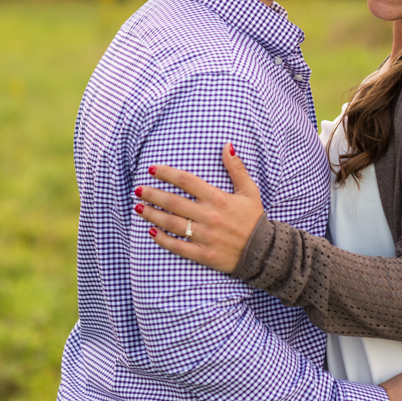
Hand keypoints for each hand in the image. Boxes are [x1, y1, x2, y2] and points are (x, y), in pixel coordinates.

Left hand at [134, 145, 263, 272]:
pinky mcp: (203, 254)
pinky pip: (178, 246)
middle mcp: (209, 216)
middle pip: (173, 202)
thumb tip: (227, 145)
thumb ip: (236, 168)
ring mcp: (205, 236)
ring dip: (152, 215)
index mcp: (218, 199)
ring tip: (138, 208)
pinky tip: (151, 232)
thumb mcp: (249, 191)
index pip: (187, 181)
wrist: (263, 251)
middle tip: (138, 189)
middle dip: (152, 194)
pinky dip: (163, 240)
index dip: (167, 174)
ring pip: (172, 223)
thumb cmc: (254, 219)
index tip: (152, 169)